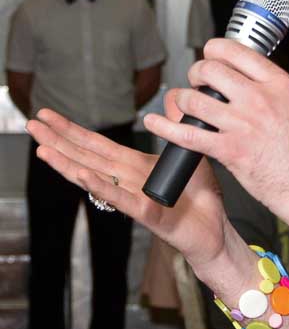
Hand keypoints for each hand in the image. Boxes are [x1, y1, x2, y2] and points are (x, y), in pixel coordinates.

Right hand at [26, 98, 256, 294]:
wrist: (216, 230)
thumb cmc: (200, 197)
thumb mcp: (188, 153)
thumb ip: (177, 125)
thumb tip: (172, 98)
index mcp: (134, 166)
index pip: (97, 145)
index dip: (72, 131)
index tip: (49, 116)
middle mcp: (128, 180)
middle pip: (87, 157)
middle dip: (59, 141)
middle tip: (32, 125)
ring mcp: (134, 197)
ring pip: (95, 178)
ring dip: (67, 164)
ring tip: (43, 150)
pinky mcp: (147, 214)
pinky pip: (120, 198)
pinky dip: (100, 186)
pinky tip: (81, 175)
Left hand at [143, 38, 288, 256]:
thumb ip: (272, 92)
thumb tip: (248, 82)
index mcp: (280, 84)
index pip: (235, 51)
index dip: (214, 51)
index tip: (210, 58)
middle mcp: (260, 99)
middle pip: (210, 70)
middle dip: (196, 74)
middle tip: (196, 84)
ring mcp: (243, 124)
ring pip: (194, 99)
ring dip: (182, 100)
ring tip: (183, 106)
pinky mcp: (230, 151)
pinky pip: (186, 133)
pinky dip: (164, 127)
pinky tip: (154, 123)